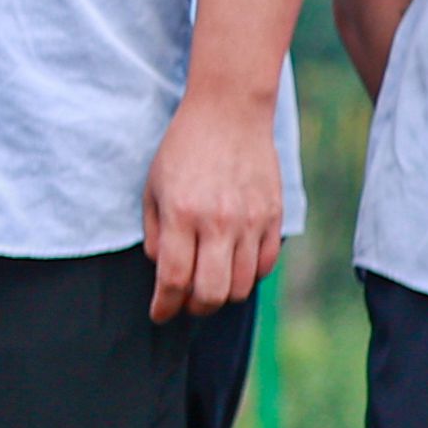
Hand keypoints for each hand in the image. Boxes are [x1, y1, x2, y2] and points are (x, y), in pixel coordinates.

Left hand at [140, 86, 283, 321]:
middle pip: (212, 293)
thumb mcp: (153, 188)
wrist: (229, 112)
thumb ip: (155, 234)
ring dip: (223, 295)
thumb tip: (163, 271)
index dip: (165, 306)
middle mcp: (218, 222)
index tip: (159, 314)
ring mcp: (250, 221)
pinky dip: (249, 275)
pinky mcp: (274, 216)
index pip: (174, 280)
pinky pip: (266, 265)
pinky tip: (234, 265)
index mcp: (182, 214)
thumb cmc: (183, 149)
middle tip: (185, 304)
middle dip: (194, 308)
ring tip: (209, 285)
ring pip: (243, 286)